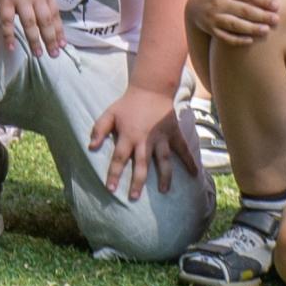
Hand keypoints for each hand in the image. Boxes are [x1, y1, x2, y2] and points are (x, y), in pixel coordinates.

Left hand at [85, 84, 197, 201]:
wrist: (151, 88)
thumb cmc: (128, 104)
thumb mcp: (109, 113)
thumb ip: (99, 130)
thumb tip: (91, 147)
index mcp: (129, 136)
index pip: (119, 158)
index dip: (114, 174)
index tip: (110, 189)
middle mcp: (146, 139)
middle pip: (141, 164)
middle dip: (137, 181)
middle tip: (134, 197)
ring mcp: (162, 137)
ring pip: (164, 160)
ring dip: (164, 176)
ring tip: (164, 191)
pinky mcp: (174, 133)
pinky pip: (183, 149)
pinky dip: (190, 161)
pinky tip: (195, 174)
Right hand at [198, 0, 285, 48]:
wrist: (192, 6)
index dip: (263, 0)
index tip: (277, 5)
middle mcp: (218, 3)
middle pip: (243, 10)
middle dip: (261, 15)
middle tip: (277, 20)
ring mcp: (213, 17)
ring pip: (234, 25)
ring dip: (251, 28)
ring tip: (266, 30)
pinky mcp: (211, 30)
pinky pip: (225, 37)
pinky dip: (237, 40)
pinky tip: (250, 40)